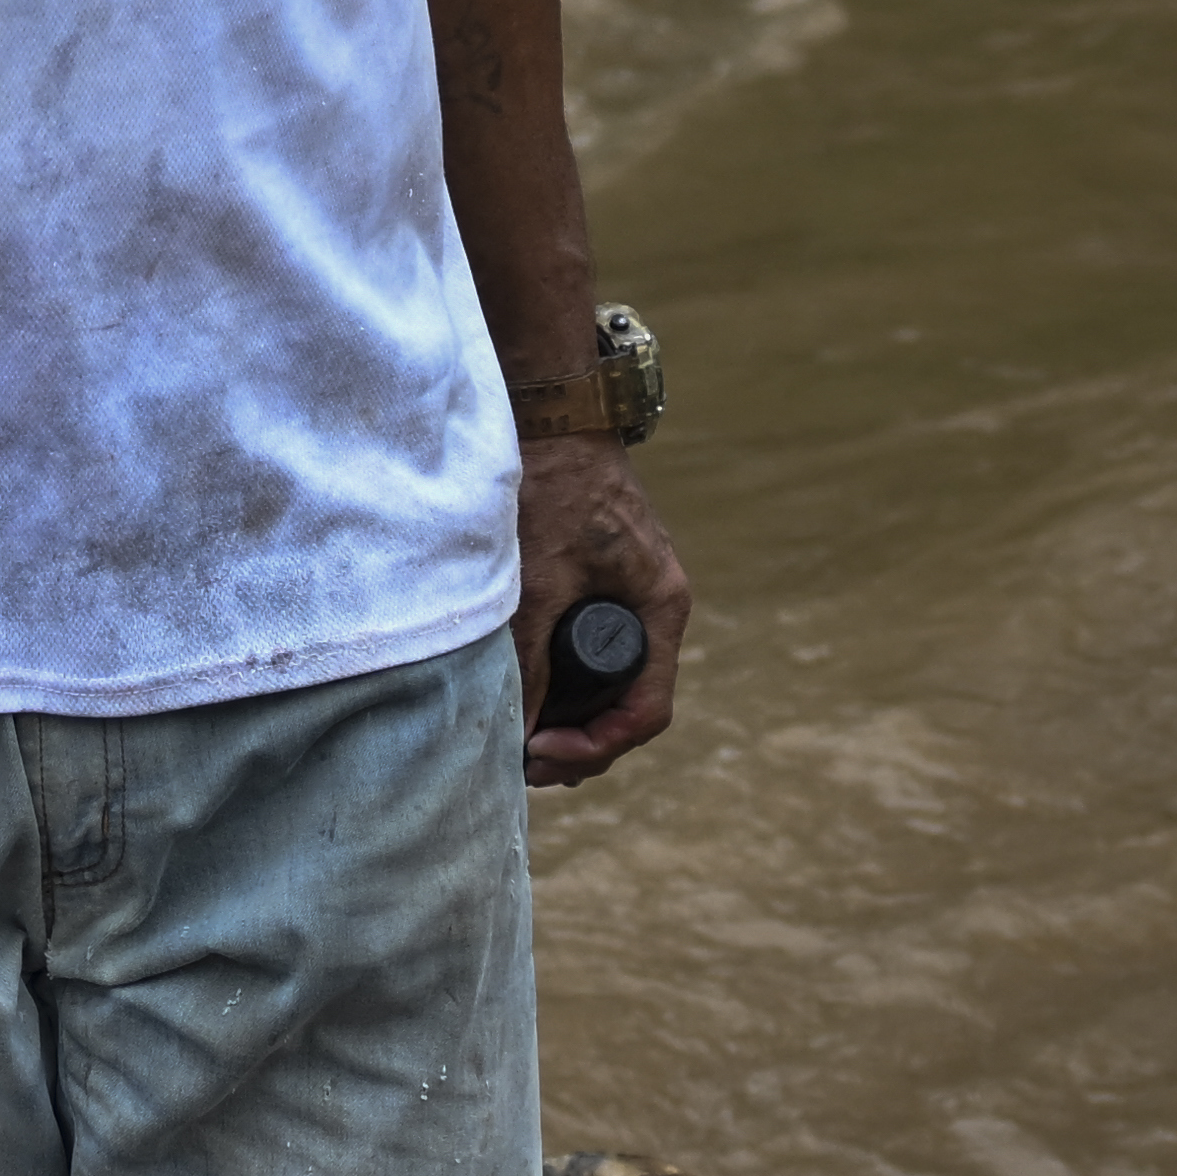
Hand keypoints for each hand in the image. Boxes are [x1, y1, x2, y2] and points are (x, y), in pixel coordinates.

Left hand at [518, 444, 691, 789]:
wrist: (550, 414)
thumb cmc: (552, 488)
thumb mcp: (538, 582)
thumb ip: (531, 660)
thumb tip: (517, 733)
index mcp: (660, 608)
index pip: (647, 711)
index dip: (598, 747)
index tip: (542, 754)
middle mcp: (653, 607)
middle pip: (629, 704)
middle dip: (580, 743)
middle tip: (522, 761)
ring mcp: (629, 595)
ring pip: (609, 681)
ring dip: (570, 716)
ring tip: (518, 736)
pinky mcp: (600, 581)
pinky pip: (590, 649)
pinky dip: (563, 680)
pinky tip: (525, 691)